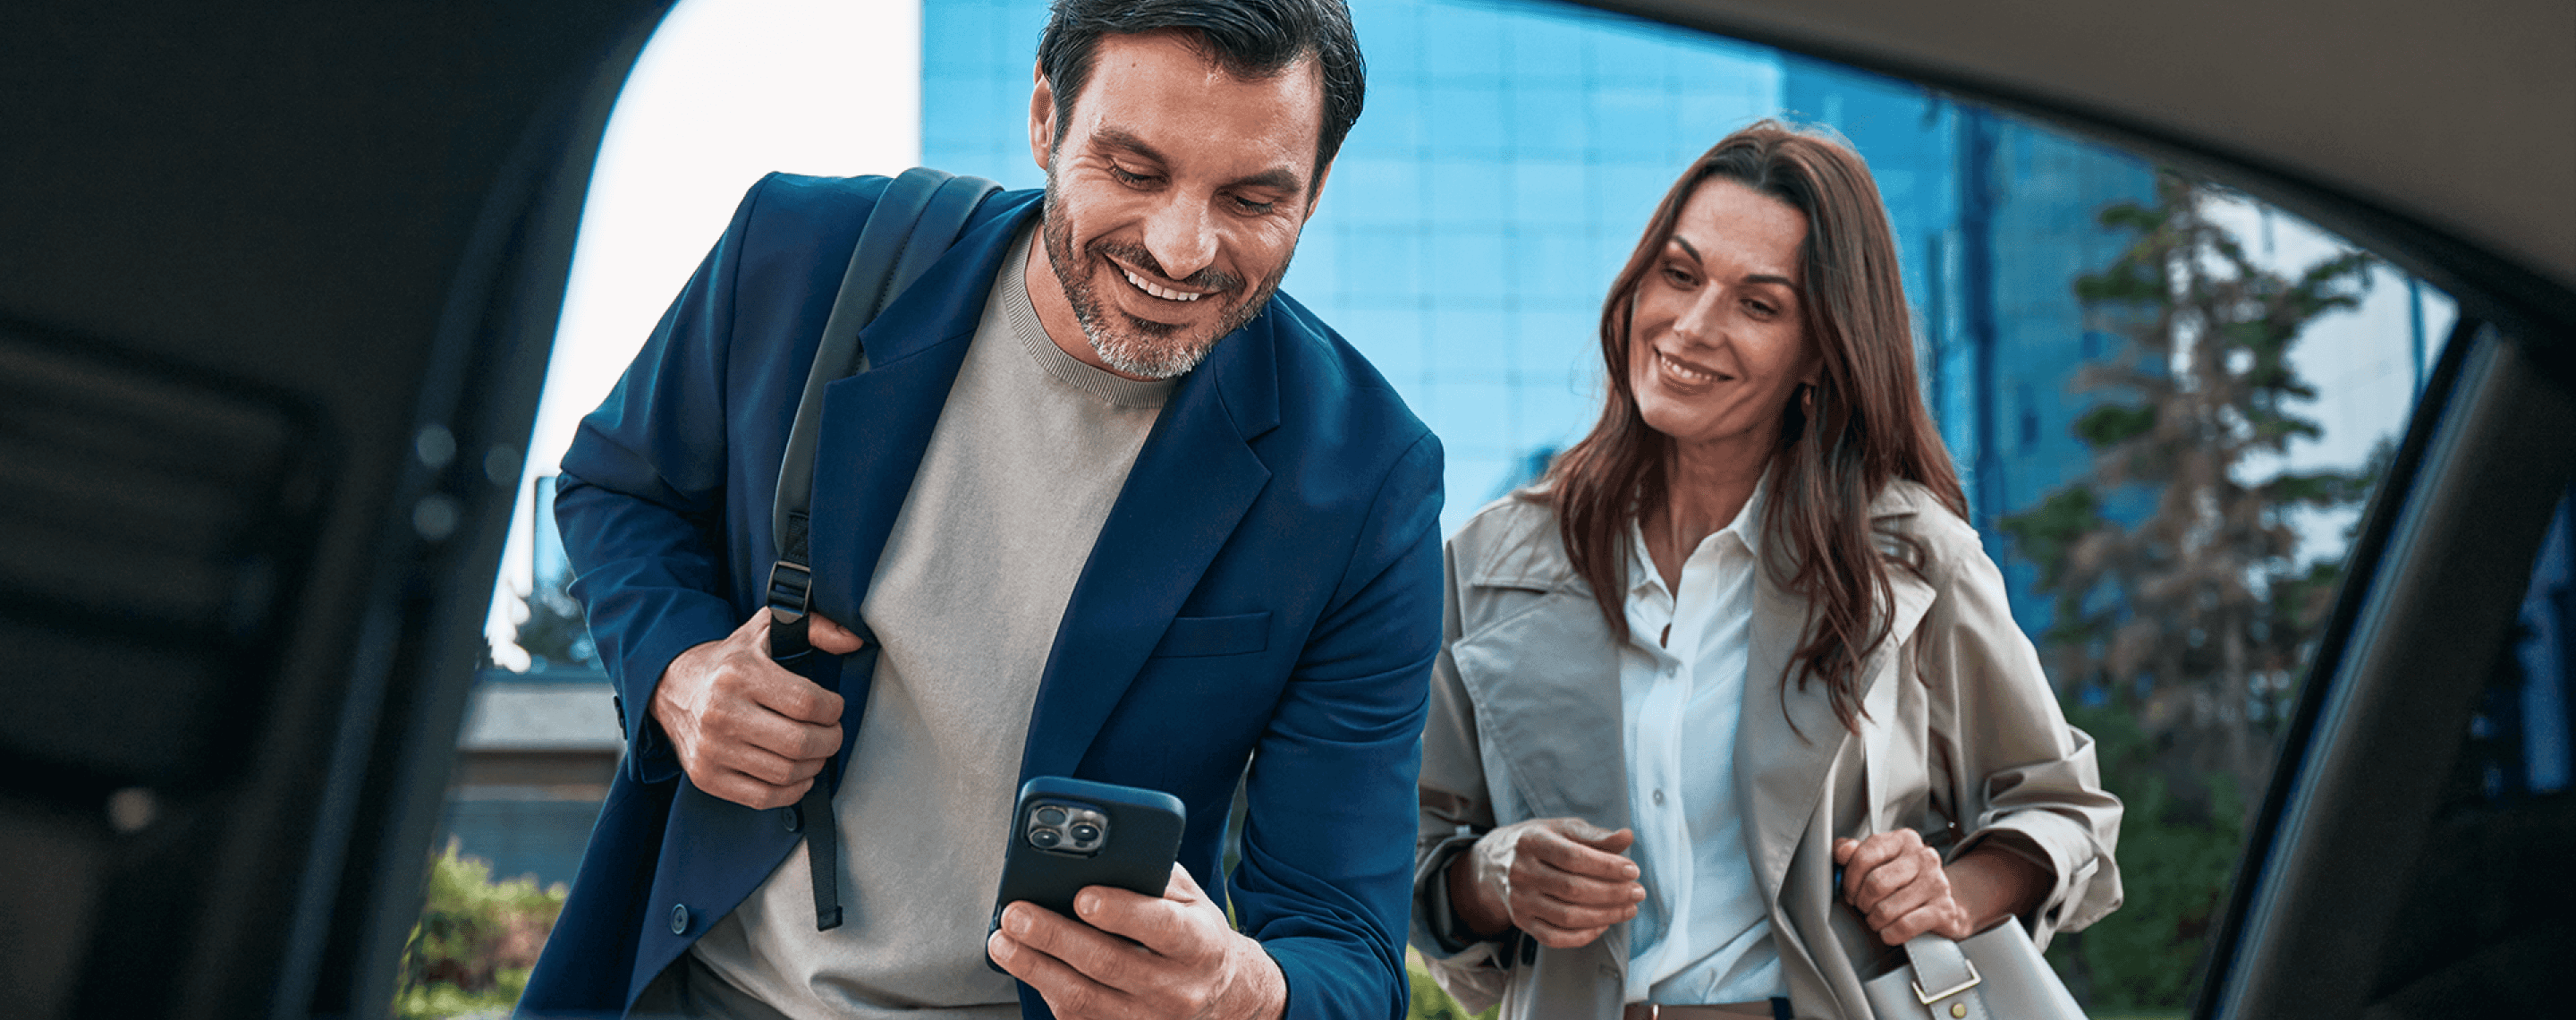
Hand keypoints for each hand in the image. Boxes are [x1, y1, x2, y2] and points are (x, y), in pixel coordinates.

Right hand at [649, 610, 863, 808]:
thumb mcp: (766, 630)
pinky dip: (791, 791)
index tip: (833, 707)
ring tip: (815, 751)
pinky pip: (763, 797)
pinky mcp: (706, 777)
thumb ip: (814, 626)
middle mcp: (721, 712)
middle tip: (831, 733)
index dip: (833, 709)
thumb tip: (853, 639)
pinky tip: (798, 774)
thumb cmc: (728, 662)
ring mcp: (711, 749)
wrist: (669, 687)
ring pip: (786, 773)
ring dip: (814, 766)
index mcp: (740, 674)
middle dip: (830, 740)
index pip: (808, 703)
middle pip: (800, 743)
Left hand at [986, 863, 1284, 1019]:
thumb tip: (1098, 856)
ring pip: (1084, 998)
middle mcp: (1177, 988)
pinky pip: (1077, 1017)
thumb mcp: (1190, 899)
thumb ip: (1152, 875)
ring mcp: (1149, 1019)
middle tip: (1017, 913)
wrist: (1218, 994)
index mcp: (1200, 944)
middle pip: (1110, 964)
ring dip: (1035, 968)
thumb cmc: (1193, 935)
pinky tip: (1023, 964)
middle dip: (1055, 936)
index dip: (1121, 912)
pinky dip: (1044, 988)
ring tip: (1003, 941)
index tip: (1082, 896)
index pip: (1161, 927)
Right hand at [1448, 816, 1642, 948]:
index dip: (1606, 866)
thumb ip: (1595, 835)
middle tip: (1638, 892)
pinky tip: (1603, 924)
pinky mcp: (1521, 921)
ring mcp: (1519, 900)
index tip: (1633, 870)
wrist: (1495, 863)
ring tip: (1628, 909)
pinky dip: (1584, 935)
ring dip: (1605, 916)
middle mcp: (1521, 872)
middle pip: (1573, 889)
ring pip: (1567, 916)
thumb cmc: (1538, 842)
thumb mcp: (1562, 829)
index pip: (1573, 857)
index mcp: (1531, 841)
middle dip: (1612, 893)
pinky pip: (1556, 937)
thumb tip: (1627, 837)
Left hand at [1834, 831, 2044, 944]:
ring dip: (1875, 921)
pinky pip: (1905, 925)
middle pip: (1875, 883)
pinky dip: (1890, 933)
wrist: (1945, 904)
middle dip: (1862, 902)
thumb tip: (1842, 850)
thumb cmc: (1906, 882)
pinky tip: (1889, 932)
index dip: (1849, 878)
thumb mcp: (1881, 861)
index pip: (1865, 854)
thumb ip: (1855, 852)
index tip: (1850, 890)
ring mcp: (1936, 883)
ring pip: (1887, 908)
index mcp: (1904, 840)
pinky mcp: (1944, 910)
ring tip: (1877, 920)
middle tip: (1864, 908)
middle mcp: (1923, 857)